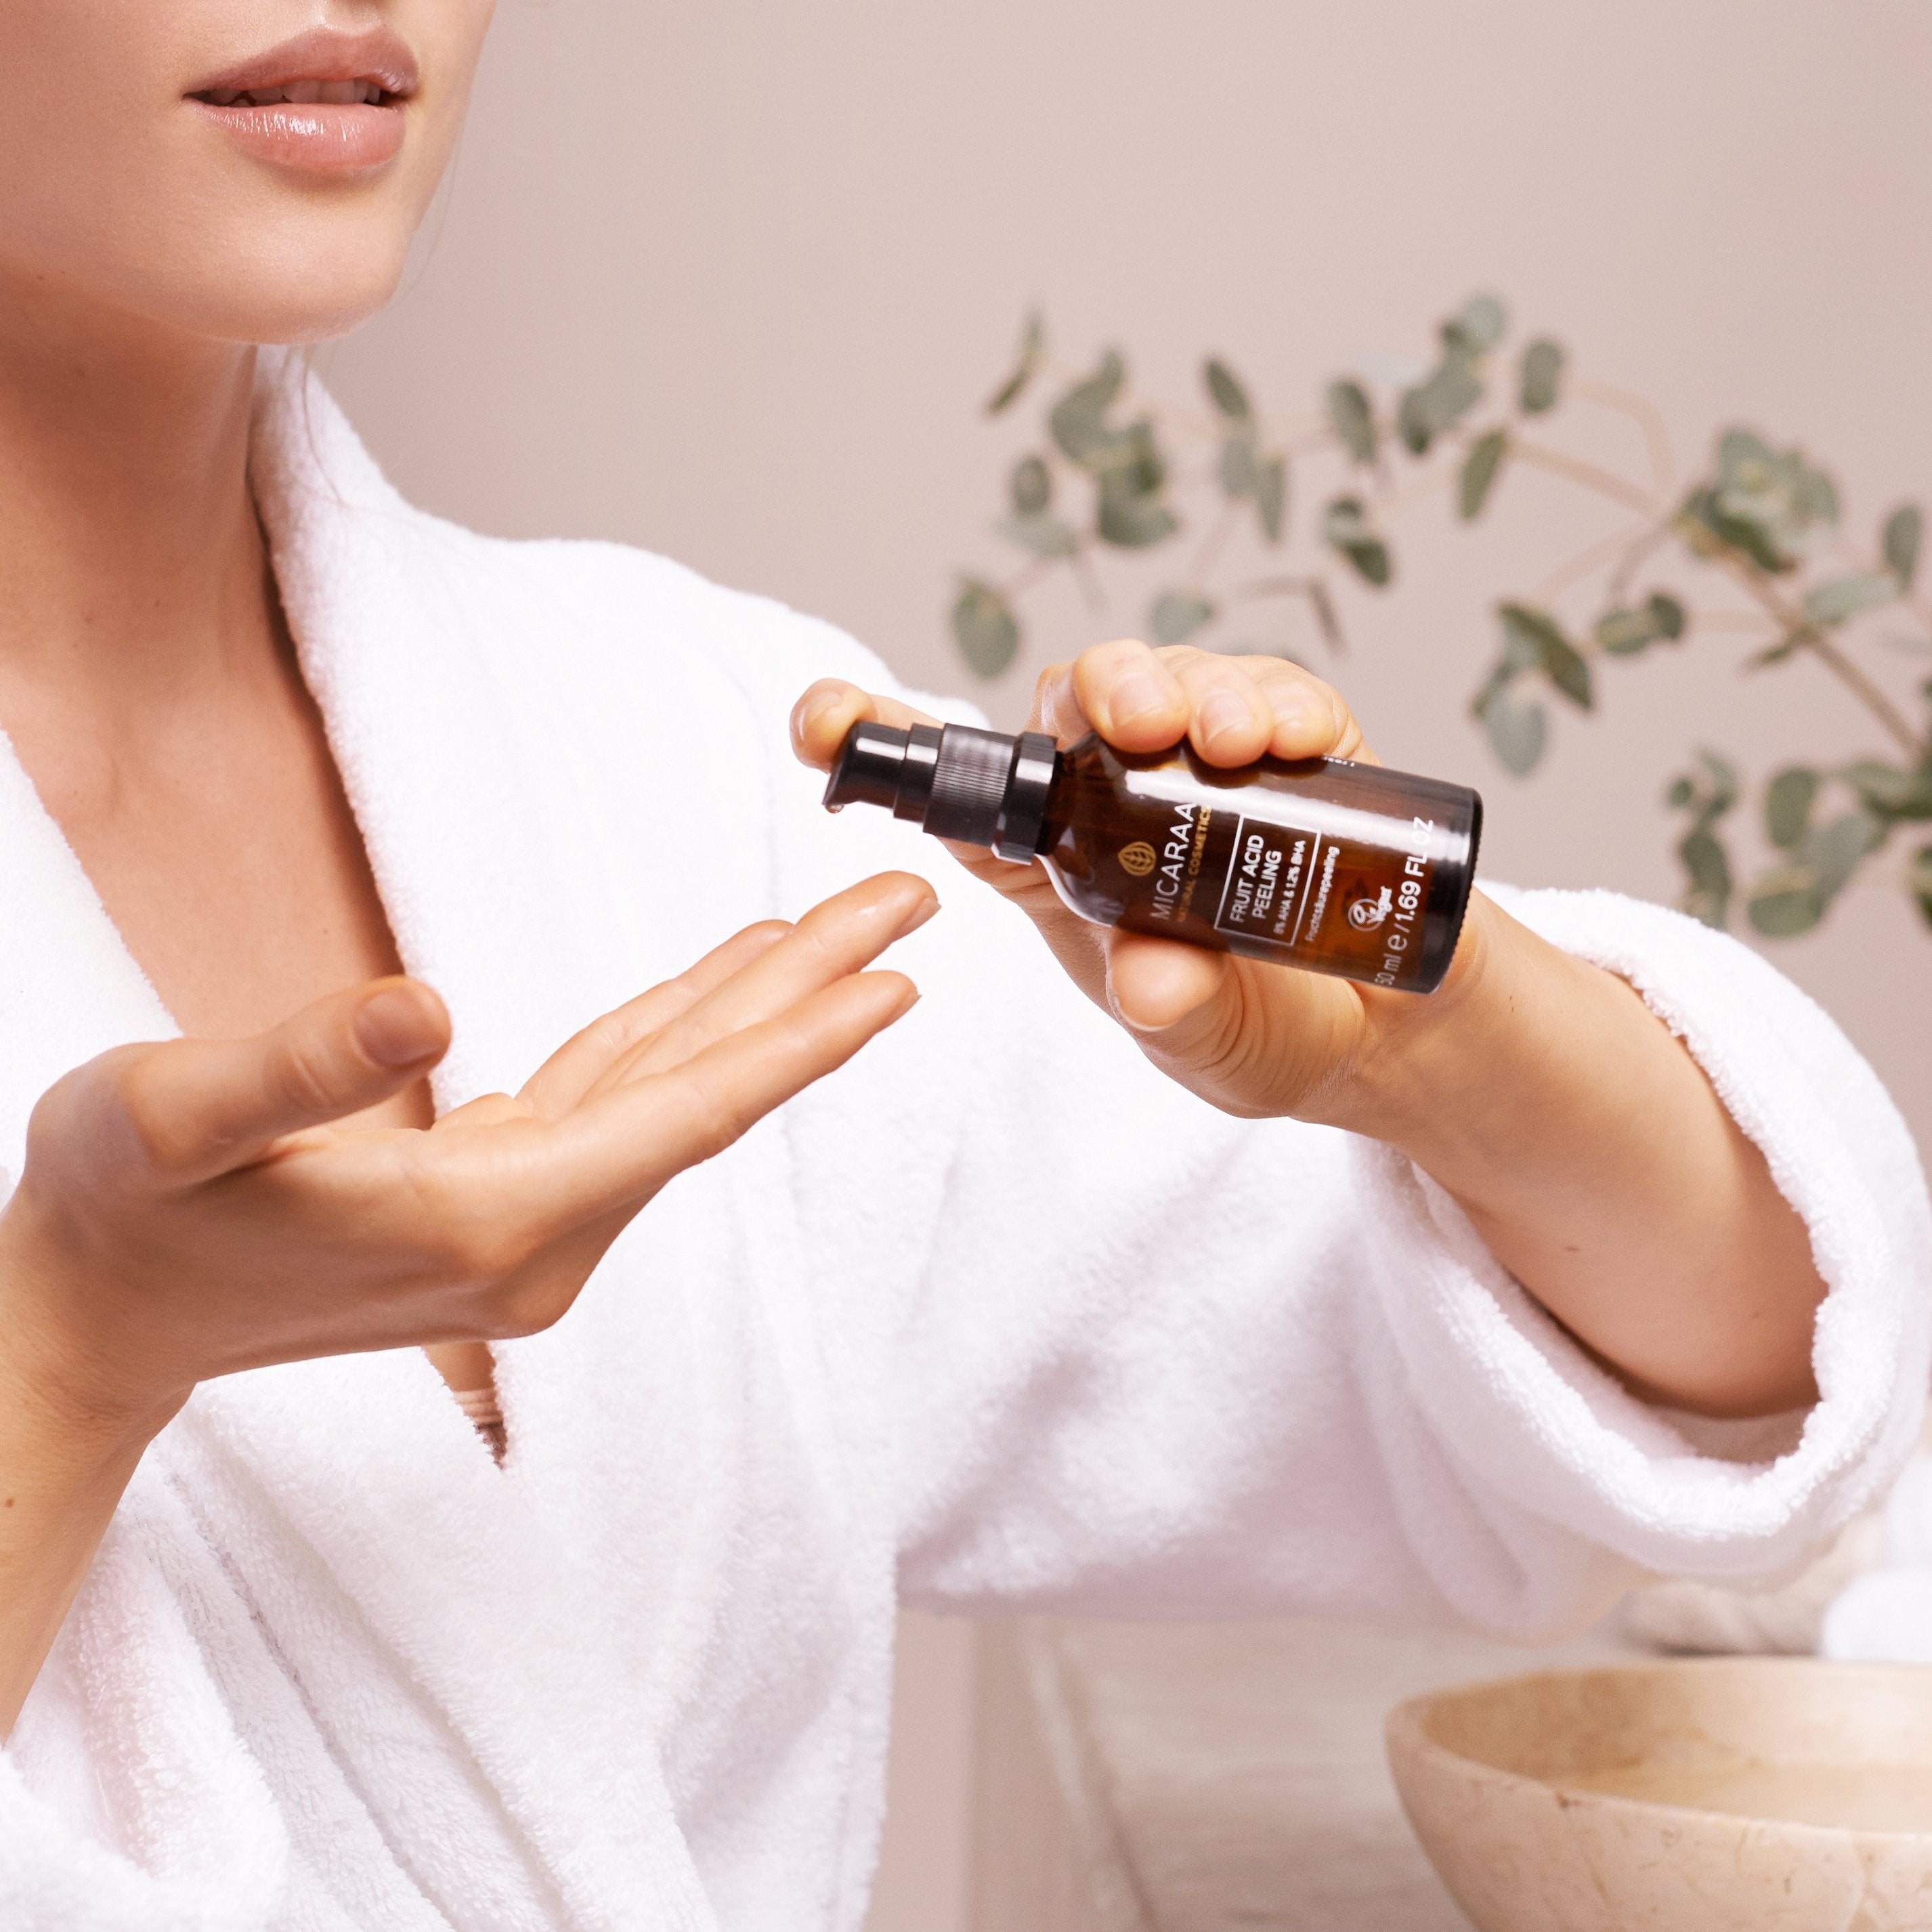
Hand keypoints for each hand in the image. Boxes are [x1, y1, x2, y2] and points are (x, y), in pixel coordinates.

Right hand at [0, 871, 934, 1431]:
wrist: (95, 1319)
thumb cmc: (119, 1218)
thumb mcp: (172, 1125)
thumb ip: (299, 1070)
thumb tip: (422, 1006)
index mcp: (486, 1220)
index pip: (682, 1114)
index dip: (797, 1042)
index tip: (897, 981)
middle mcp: (533, 1237)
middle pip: (703, 1098)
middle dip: (814, 1000)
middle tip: (912, 912)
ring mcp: (520, 1224)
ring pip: (664, 1095)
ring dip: (751, 1011)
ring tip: (833, 932)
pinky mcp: (492, 1201)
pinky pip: (609, 1104)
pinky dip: (667, 1038)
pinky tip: (712, 993)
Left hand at [793, 639, 1417, 1122]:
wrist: (1380, 1030)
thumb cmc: (1259, 1033)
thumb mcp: (1206, 1045)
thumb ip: (1179, 1017)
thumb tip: (1153, 976)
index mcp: (1056, 869)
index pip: (961, 796)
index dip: (885, 747)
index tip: (818, 717)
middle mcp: (1120, 802)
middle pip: (1073, 710)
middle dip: (1099, 690)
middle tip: (1137, 720)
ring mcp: (1205, 766)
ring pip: (1171, 682)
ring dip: (1193, 691)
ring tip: (1230, 742)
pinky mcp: (1297, 749)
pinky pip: (1279, 696)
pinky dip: (1283, 701)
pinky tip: (1293, 738)